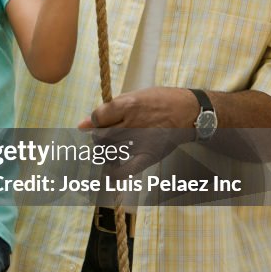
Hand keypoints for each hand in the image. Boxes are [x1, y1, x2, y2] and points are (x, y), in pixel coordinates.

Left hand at [78, 87, 196, 177]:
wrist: (188, 112)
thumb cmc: (159, 101)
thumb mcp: (134, 96)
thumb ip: (108, 110)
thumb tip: (82, 124)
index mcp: (127, 105)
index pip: (97, 118)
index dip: (94, 121)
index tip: (101, 122)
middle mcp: (131, 124)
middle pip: (99, 136)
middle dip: (98, 137)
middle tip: (106, 137)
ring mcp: (139, 141)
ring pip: (108, 152)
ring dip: (105, 153)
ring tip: (113, 149)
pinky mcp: (148, 156)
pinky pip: (125, 171)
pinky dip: (114, 174)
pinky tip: (111, 172)